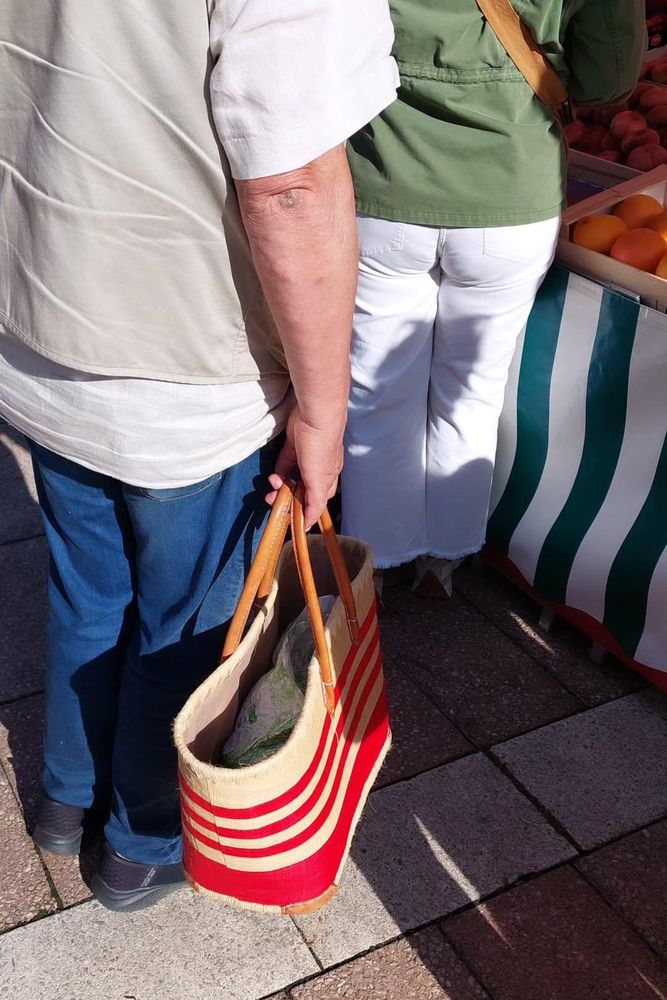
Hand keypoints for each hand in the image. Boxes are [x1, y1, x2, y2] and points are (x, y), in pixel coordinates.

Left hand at [266, 404, 343, 528]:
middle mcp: (318, 469)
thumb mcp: (319, 480)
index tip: (292, 522)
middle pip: (302, 490)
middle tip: (274, 502)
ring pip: (292, 477)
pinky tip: (273, 476)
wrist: (314, 415)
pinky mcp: (295, 445)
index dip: (305, 512)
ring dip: (281, 485)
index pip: (317, 502)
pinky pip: (285, 462)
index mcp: (328, 479)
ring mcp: (306, 457)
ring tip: (272, 486)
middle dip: (287, 498)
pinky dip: (279, 471)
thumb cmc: (322, 447)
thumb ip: (315, 502)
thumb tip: (309, 523)